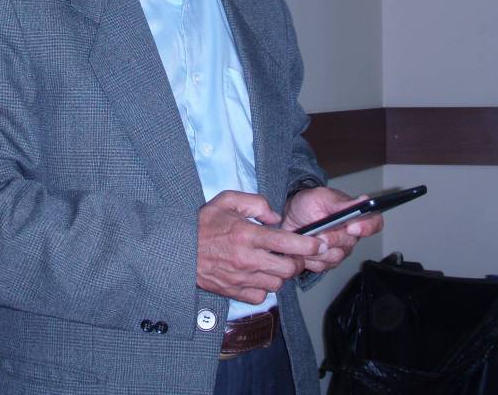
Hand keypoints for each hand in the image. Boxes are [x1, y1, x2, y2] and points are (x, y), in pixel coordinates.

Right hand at [196, 190, 326, 303]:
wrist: (178, 250)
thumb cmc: (203, 224)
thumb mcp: (227, 200)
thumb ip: (256, 203)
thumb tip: (275, 217)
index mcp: (247, 234)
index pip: (287, 243)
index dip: (309, 245)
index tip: (319, 244)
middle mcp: (246, 259)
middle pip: (288, 269)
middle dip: (296, 262)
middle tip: (293, 254)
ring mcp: (240, 278)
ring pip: (277, 284)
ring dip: (280, 275)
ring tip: (272, 263)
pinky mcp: (234, 292)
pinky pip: (261, 296)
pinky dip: (264, 288)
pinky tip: (258, 275)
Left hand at [281, 187, 383, 273]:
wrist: (289, 218)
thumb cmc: (307, 205)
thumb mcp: (321, 197)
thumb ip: (341, 203)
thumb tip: (363, 201)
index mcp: (355, 216)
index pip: (374, 223)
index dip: (367, 227)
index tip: (352, 227)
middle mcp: (351, 235)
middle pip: (350, 243)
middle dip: (333, 238)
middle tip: (319, 233)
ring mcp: (340, 250)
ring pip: (335, 256)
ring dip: (317, 248)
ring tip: (307, 237)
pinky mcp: (327, 262)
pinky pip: (322, 265)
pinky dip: (309, 256)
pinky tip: (304, 246)